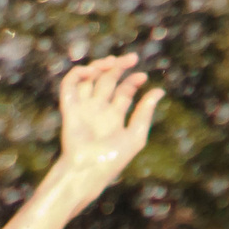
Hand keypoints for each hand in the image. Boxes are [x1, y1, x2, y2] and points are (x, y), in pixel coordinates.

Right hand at [52, 54, 165, 194]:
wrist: (89, 170)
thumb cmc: (113, 159)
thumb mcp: (136, 135)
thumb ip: (145, 113)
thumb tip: (159, 91)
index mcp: (114, 116)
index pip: (123, 91)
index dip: (133, 80)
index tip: (143, 76)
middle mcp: (99, 109)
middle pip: (108, 80)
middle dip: (119, 67)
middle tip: (132, 58)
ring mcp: (83, 107)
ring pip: (89, 78)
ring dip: (100, 66)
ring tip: (112, 61)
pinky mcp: (69, 107)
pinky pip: (70, 84)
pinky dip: (78, 74)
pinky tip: (92, 71)